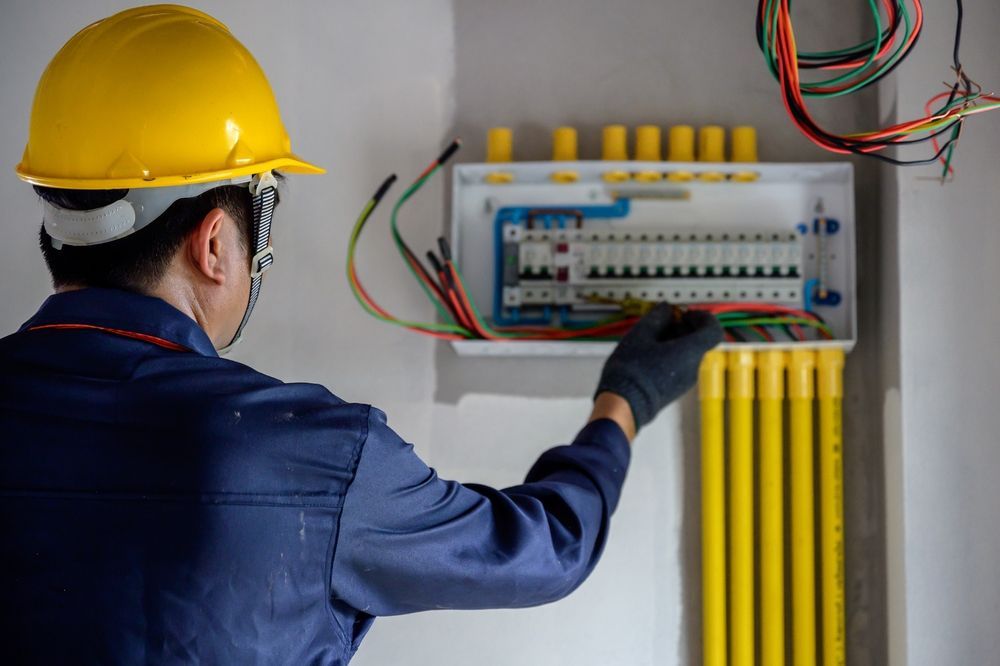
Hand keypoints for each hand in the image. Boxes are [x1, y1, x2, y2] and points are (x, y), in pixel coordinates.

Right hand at [594, 303, 722, 429]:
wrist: (623, 403)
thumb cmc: (632, 372)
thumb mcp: (640, 334)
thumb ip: (657, 317)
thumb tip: (665, 309)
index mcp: (690, 352)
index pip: (713, 330)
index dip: (702, 317)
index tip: (687, 313)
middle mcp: (693, 367)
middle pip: (700, 341)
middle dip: (685, 326)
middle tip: (666, 319)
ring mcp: (686, 380)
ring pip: (690, 353)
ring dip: (676, 339)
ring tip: (653, 335)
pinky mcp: (676, 388)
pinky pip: (681, 364)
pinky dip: (671, 353)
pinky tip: (650, 351)